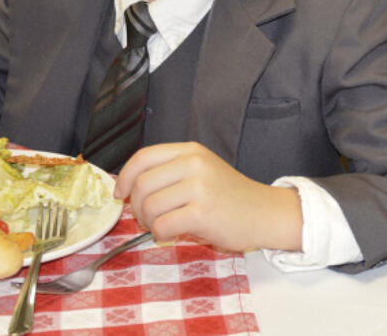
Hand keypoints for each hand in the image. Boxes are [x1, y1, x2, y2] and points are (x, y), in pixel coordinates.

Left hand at [115, 142, 302, 252]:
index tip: (121, 193)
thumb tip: (130, 188)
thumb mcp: (203, 170)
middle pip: (142, 184)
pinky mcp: (202, 213)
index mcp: (191, 151)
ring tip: (162, 226)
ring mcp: (199, 188)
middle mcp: (194, 164)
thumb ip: (171, 171)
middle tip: (146, 218)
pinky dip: (161, 234)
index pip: (143, 157)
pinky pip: (162, 226)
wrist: (265, 213)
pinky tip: (173, 233)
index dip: (125, 176)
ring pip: (149, 207)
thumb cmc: (230, 196)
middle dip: (136, 206)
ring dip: (148, 222)